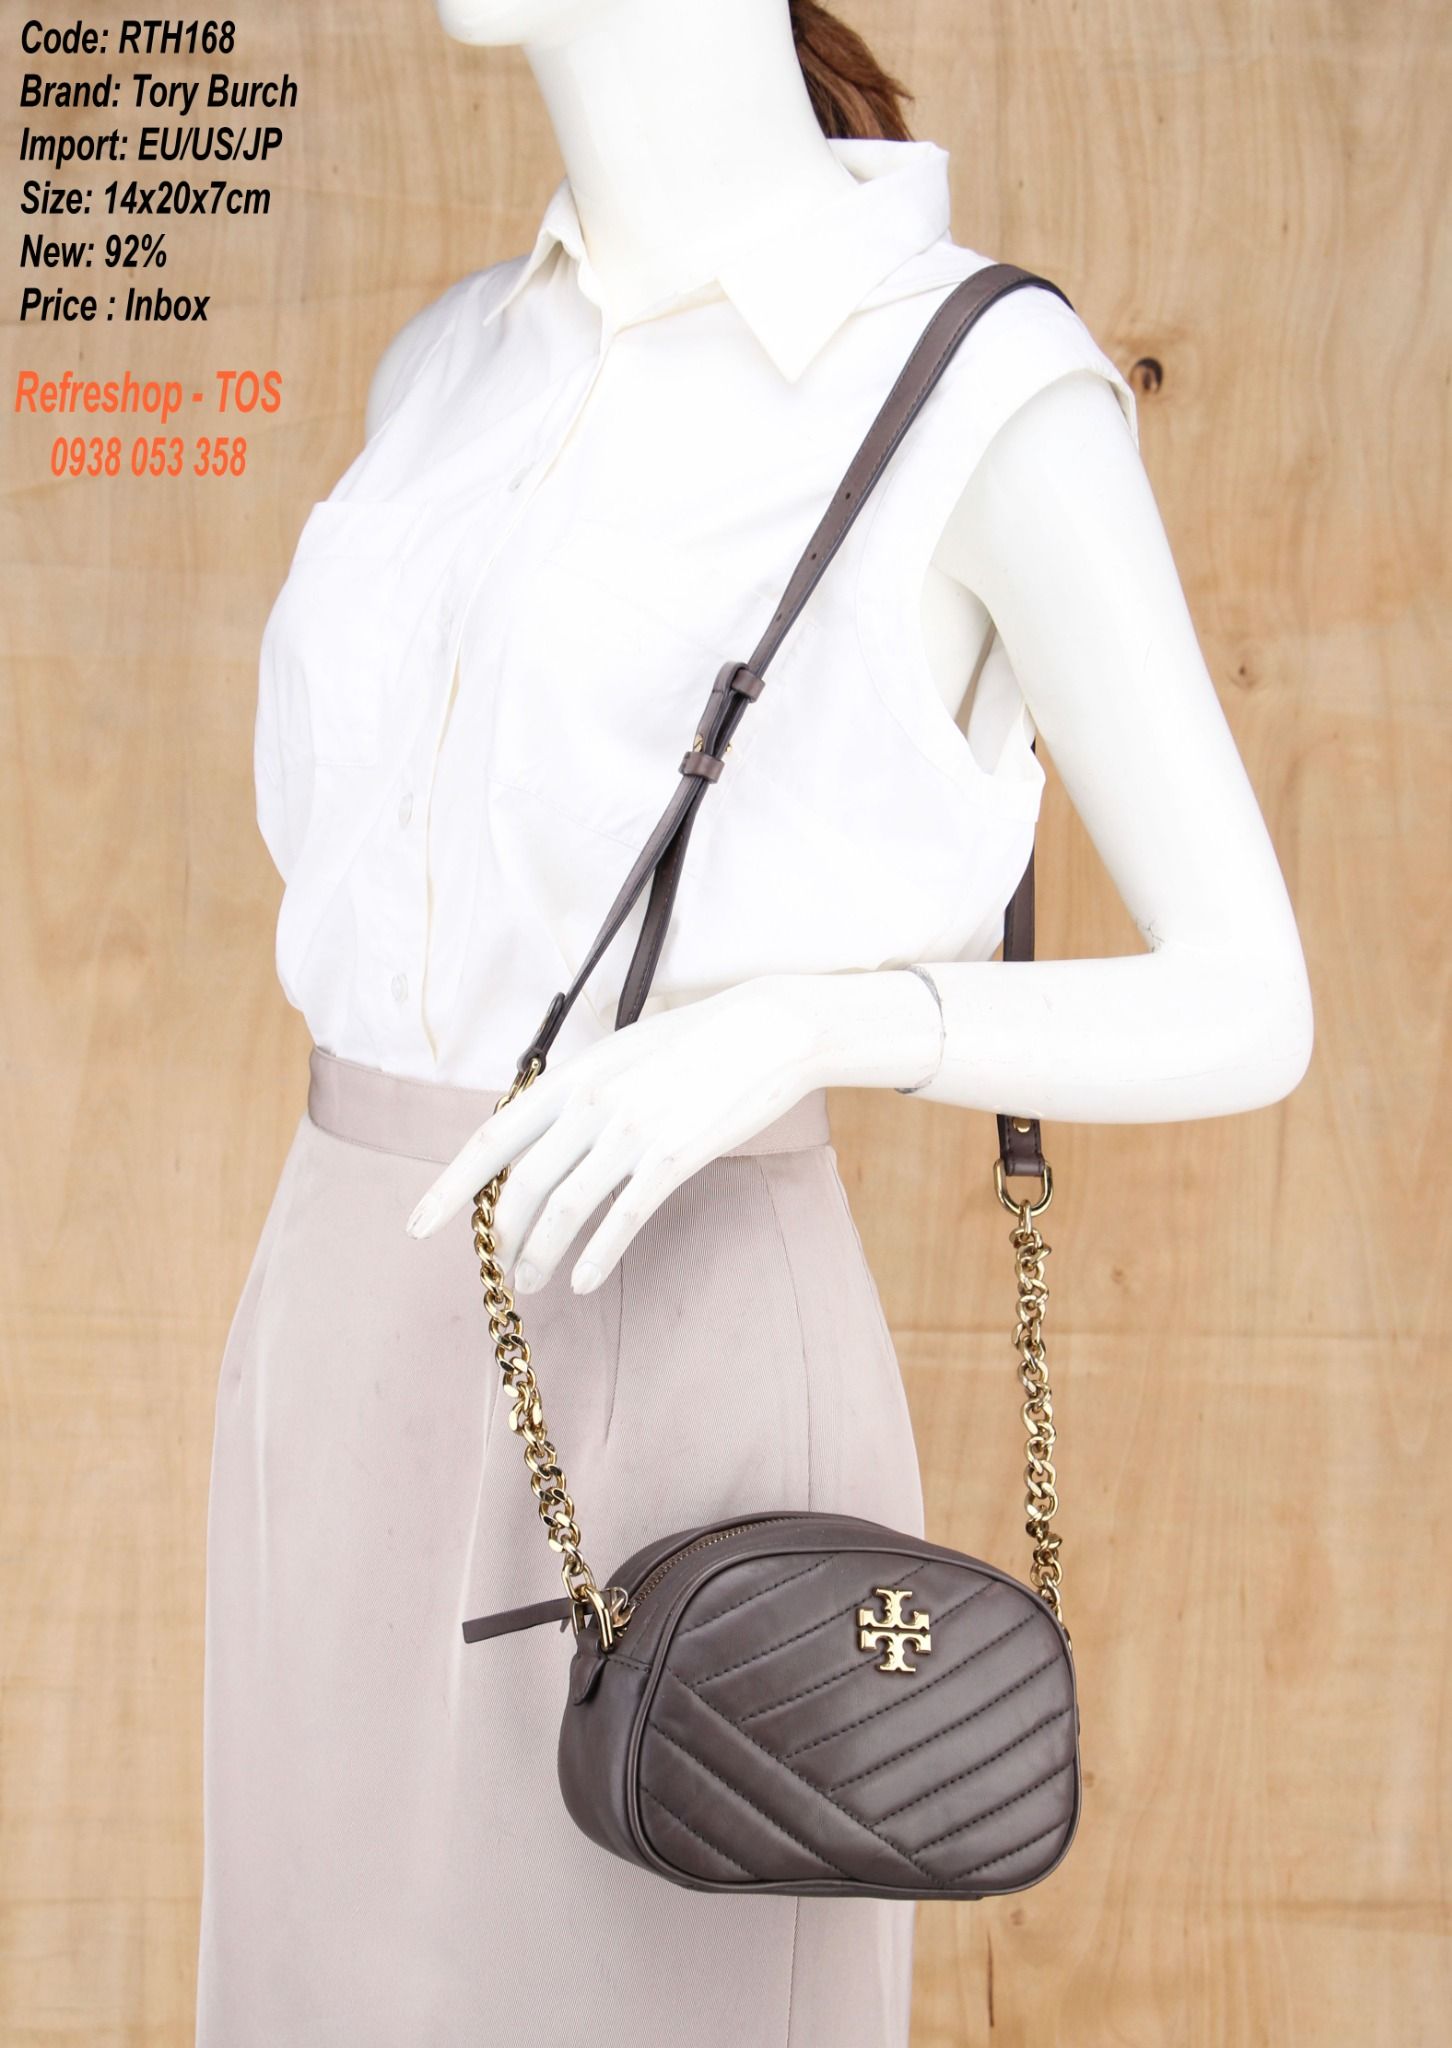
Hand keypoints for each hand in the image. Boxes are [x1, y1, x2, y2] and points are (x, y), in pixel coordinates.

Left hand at [402, 968, 941, 1294]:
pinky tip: (581, 1282)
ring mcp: (630, 1133)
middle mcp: (590, 1105)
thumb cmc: (696, 1042)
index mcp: (571, 1077)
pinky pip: (621, 1218)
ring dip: (538, 1255)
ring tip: (530, 1284)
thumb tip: (541, 1131)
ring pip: (563, 1210)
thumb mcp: (621, 1053)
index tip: (418, 1224)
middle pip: (521, 1186)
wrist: (767, 1031)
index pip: (491, 1140)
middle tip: (492, 1269)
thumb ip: (578, 1091)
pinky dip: (595, 1256)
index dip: (449, 1187)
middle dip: (497, 1237)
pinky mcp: (672, 1158)